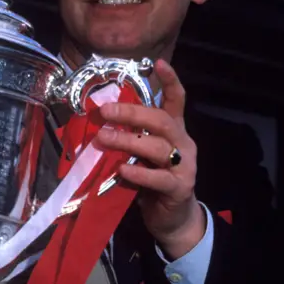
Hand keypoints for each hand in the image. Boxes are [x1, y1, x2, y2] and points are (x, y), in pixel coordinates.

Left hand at [95, 59, 205, 258]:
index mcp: (174, 131)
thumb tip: (99, 125)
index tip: (158, 63)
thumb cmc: (152, 183)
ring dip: (128, 141)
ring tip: (103, 138)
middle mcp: (183, 144)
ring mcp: (184, 165)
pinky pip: (158, 177)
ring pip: (157, 147)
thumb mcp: (141, 157)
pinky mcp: (180, 187)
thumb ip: (129, 141)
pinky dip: (139, 172)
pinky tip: (122, 170)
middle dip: (132, 113)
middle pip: (161, 120)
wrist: (172, 220)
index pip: (177, 100)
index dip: (170, 81)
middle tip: (105, 111)